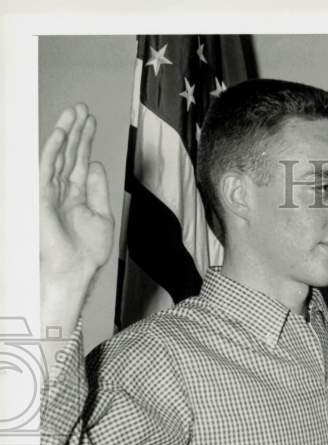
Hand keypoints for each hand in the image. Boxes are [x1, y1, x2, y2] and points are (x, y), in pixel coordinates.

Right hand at [40, 104, 114, 331]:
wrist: (74, 271)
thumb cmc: (87, 252)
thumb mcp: (102, 216)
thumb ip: (98, 189)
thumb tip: (94, 164)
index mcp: (77, 196)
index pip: (80, 161)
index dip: (86, 141)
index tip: (92, 121)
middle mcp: (62, 190)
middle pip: (69, 153)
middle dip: (76, 131)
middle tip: (82, 108)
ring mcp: (51, 192)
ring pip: (58, 155)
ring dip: (66, 133)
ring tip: (74, 112)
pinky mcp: (42, 196)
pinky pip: (48, 167)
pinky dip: (55, 149)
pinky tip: (62, 134)